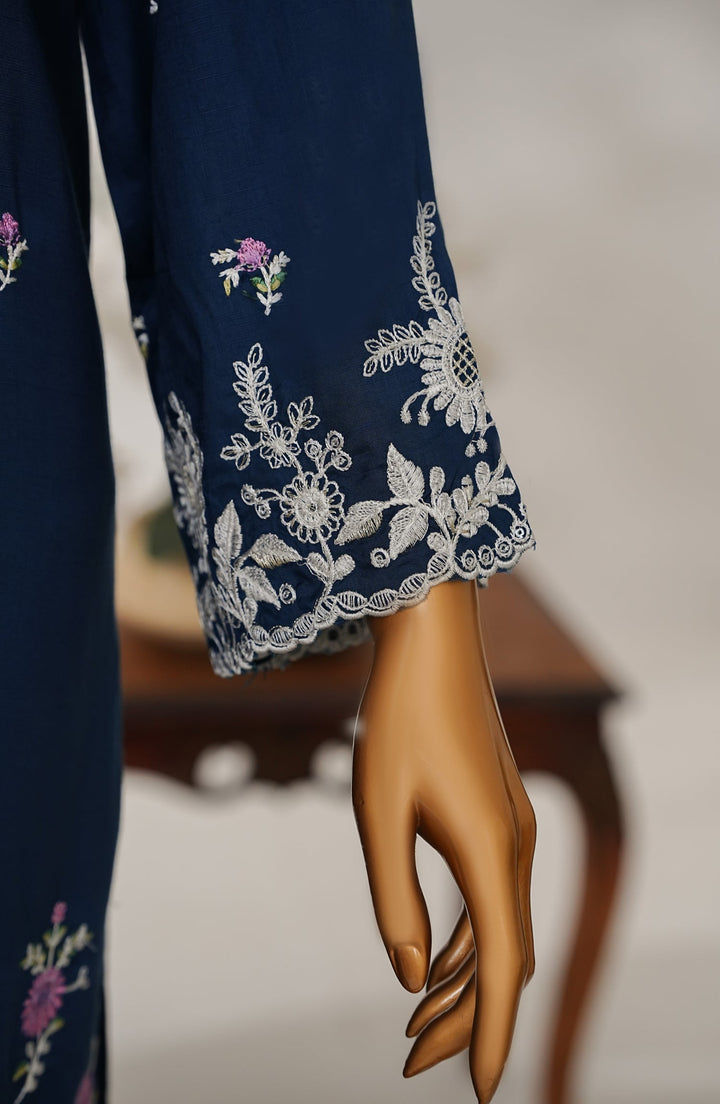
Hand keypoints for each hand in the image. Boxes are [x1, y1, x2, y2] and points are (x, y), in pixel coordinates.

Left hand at [352, 580, 535, 1101]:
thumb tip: (412, 975)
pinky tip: (436, 956)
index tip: (486, 1094)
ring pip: (502, 928)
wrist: (431, 640)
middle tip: (413, 1063)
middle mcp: (515, 846)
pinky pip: (494, 895)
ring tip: (417, 1023)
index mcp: (490, 851)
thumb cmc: (396, 720)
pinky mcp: (499, 813)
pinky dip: (471, 938)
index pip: (504, 967)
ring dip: (468, 979)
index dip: (494, 1034)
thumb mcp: (377, 810)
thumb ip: (394, 898)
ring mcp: (512, 828)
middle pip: (505, 956)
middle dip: (468, 1017)